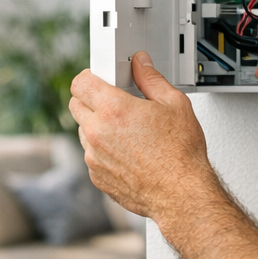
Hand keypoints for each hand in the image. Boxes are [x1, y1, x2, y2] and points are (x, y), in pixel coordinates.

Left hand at [69, 53, 217, 220]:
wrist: (181, 194)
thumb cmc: (181, 154)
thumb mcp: (175, 104)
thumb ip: (152, 79)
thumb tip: (141, 64)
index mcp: (113, 109)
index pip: (80, 83)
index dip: (90, 76)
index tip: (99, 78)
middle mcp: (97, 132)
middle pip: (76, 105)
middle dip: (91, 99)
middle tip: (115, 102)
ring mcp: (94, 157)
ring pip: (83, 131)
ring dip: (97, 126)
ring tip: (126, 130)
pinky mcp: (97, 176)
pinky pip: (92, 155)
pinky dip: (103, 151)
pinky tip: (128, 152)